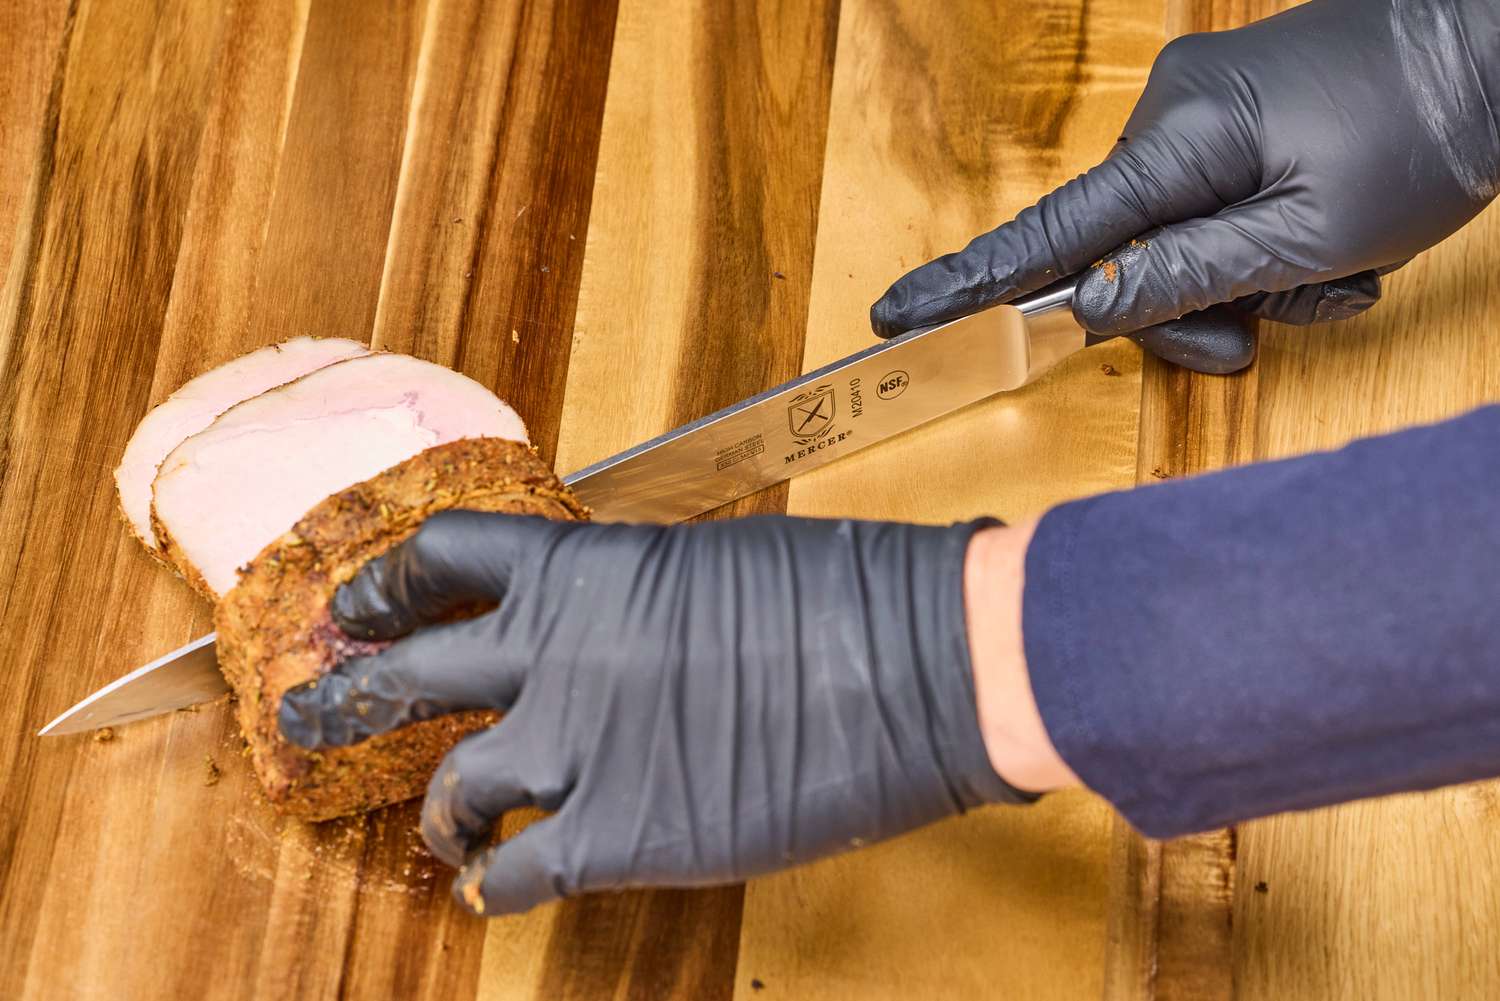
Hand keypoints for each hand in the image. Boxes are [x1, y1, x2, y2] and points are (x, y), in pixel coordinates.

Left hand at [278, 512, 1031, 914]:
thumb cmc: (847, 595)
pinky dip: (495, 886)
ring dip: (435, 814)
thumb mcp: (717, 562)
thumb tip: (611, 626)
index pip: (444, 560)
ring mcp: (579, 750)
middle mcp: (555, 654)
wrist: (923, 661)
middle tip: (304, 714)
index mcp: (583, 569)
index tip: (361, 603)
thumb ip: (635, 597)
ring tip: (440, 830)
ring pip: (450, 790)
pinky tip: (495, 891)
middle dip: (341, 694)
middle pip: (406, 673)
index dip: (388, 586)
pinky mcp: (623, 836)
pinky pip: (518, 872)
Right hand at [872, 0, 1499, 342]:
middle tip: (1261, 332)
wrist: (1497, 44)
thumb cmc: (1424, 132)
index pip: (1049, 233)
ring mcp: (1201, 112)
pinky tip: (1325, 246)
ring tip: (1323, 279)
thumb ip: (1186, 276)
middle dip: (1187, 312)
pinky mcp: (1231, 117)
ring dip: (1239, 284)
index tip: (896, 318)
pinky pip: (1208, 209)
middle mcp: (1171, 116)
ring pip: (1172, 242)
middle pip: (1121, 256)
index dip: (971, 285)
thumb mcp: (1311, 235)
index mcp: (1179, 139)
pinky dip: (1256, 248)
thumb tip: (1086, 308)